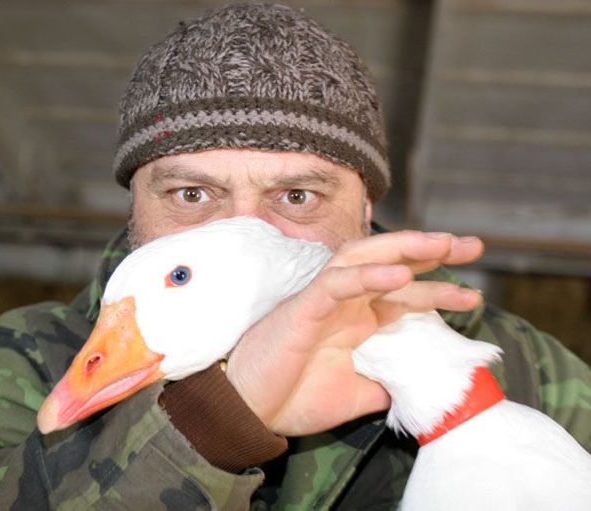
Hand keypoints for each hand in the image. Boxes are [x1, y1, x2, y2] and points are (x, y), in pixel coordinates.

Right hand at [225, 231, 483, 435]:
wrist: (250, 411)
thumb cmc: (294, 397)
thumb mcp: (358, 394)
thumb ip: (389, 381)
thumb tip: (425, 383)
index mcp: (356, 319)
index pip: (402, 289)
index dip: (437, 282)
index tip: (474, 290)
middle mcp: (343, 302)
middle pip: (389, 261)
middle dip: (430, 250)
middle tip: (472, 244)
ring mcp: (322, 300)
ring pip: (362, 258)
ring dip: (402, 249)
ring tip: (442, 245)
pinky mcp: (302, 308)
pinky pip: (335, 283)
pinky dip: (366, 276)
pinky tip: (398, 275)